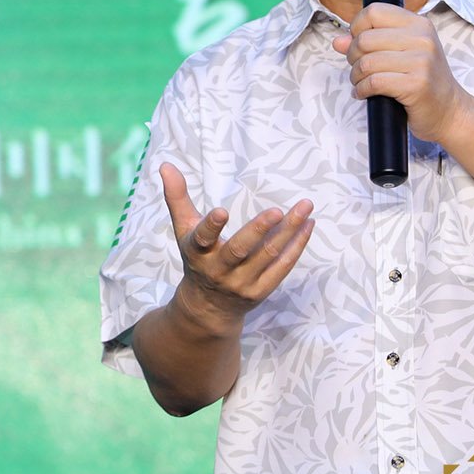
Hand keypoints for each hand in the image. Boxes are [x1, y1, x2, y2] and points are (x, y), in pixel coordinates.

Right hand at [161, 162, 313, 328]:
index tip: (222, 211)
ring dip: (288, 232)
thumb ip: (177, 198)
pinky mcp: (260, 291)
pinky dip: (296, 247)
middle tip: (278, 211)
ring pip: (267, 256)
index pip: (202, 238)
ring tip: (305, 208)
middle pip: (240, 250)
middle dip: (258, 230)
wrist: (208, 307)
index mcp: (198, 252)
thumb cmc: (197, 258)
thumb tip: (165, 165)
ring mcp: (241, 283)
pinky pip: (281, 268)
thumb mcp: (184, 230)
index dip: (211, 226)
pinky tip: (308, 226)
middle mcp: (218, 270)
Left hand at [331, 1, 473, 142]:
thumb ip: (369, 42)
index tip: (357, 43)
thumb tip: (338, 41)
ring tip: (360, 82)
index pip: (374, 11)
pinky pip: (374, 82)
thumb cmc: (422, 79)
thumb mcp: (400, 53)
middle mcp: (422, 39)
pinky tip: (364, 93)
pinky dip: (362, 90)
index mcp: (418, 24)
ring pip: (367, 62)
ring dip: (356, 76)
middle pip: (365, 39)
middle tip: (358, 68)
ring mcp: (421, 62)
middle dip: (352, 56)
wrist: (449, 110)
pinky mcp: (416, 85)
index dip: (356, 27)